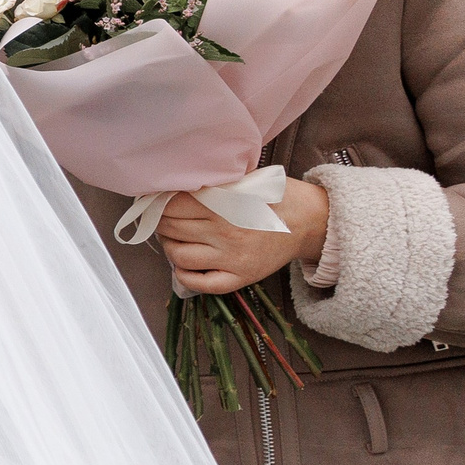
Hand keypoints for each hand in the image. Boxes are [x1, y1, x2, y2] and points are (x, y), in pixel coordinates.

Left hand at [157, 179, 327, 294]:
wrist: (309, 221)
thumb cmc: (274, 196)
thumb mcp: (243, 180)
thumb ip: (210, 184)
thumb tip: (169, 188)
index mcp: (225, 204)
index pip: (172, 205)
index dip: (158, 202)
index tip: (156, 201)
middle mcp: (226, 232)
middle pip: (171, 228)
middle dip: (161, 222)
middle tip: (164, 217)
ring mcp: (232, 257)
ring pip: (178, 255)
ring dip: (170, 246)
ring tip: (175, 237)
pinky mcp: (240, 277)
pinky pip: (199, 284)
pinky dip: (183, 275)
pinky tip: (185, 263)